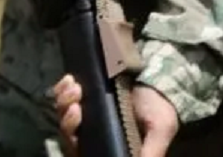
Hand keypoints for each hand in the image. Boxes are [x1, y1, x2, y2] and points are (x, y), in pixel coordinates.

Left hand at [53, 77, 178, 156]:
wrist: (160, 73)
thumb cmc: (159, 106)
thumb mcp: (161, 130)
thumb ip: (151, 152)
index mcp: (106, 144)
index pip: (79, 150)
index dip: (73, 140)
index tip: (78, 120)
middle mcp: (92, 132)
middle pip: (68, 133)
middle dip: (68, 119)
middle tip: (76, 104)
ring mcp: (85, 112)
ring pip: (62, 114)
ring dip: (64, 101)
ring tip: (76, 87)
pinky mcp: (82, 93)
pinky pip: (62, 95)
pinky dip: (61, 88)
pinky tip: (69, 80)